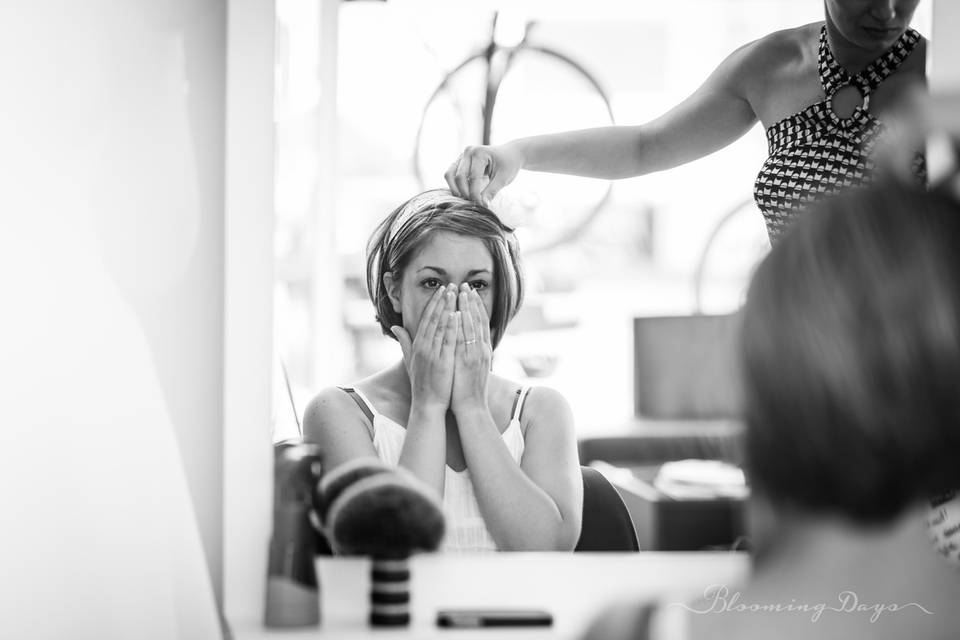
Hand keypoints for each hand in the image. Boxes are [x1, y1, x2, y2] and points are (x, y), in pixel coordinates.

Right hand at [391, 284, 459, 411]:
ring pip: (440, 326)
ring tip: (456, 294)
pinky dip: (452, 327)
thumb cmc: (421, 383)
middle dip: (442, 301)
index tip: (442, 290)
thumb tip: (395, 326)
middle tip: (451, 285)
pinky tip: (457, 314)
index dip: (434, 303)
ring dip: (448, 308)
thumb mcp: (410, 360)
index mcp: (417, 346)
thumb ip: (404, 342)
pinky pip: (448, 341)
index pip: (426, 319)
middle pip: (433, 319)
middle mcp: (423, 347)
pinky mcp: (442, 362)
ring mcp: (432, 354)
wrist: (427, 404)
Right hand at [445, 143, 522, 205]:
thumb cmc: (509, 164)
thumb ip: (492, 191)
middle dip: (465, 193)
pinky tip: (463, 194)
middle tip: (474, 204)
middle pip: (459, 176)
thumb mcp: (504, 178)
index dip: (475, 194)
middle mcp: (468, 151)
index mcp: (480, 153)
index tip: (482, 206)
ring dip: (455, 189)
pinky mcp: (460, 161)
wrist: (510, 154)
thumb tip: (483, 205)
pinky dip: (454, 185)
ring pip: (450, 174)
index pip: (473, 178)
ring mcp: (462, 156)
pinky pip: (451, 174)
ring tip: (466, 199)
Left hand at [451, 283, 492, 414]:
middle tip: (466, 285)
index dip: (475, 307)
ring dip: (468, 308)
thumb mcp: (470, 369)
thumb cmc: (467, 391)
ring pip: (473, 326)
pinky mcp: (469, 361)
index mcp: (482, 351)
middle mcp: (482, 350)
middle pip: (478, 321)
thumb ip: (466, 353)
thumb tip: (463, 342)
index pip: (480, 324)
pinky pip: (466, 338)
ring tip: (462, 292)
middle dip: (472, 302)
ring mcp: (477, 354)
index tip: (469, 293)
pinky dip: (463, 325)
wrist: (471, 409)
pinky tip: (458, 312)